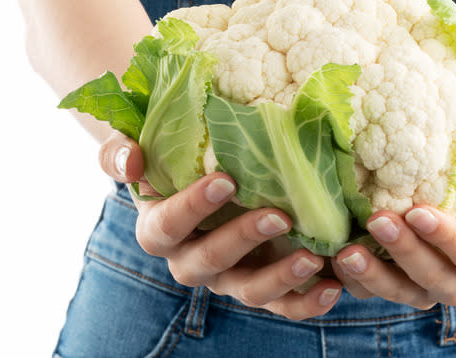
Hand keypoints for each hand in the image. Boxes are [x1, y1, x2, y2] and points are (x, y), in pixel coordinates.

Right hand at [99, 132, 341, 319]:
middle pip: (211, 261)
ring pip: (250, 291)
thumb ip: (122, 152)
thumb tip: (130, 161)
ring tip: (314, 257)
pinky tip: (333, 286)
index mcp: (160, 230)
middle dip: (244, 239)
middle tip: (279, 216)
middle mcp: (192, 260)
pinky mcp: (264, 286)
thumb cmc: (173, 161)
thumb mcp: (143, 149)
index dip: (192, 207)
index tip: (225, 181)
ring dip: (281, 277)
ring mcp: (229, 278)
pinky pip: (284, 306)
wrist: (207, 177)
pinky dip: (308, 302)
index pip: (167, 226)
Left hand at [332, 141, 455, 308]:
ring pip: (399, 292)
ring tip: (345, 251)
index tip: (419, 213)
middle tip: (377, 222)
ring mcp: (424, 285)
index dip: (448, 241)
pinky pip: (371, 290)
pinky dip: (351, 278)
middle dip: (404, 255)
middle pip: (434, 281)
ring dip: (373, 276)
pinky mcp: (394, 280)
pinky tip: (330, 255)